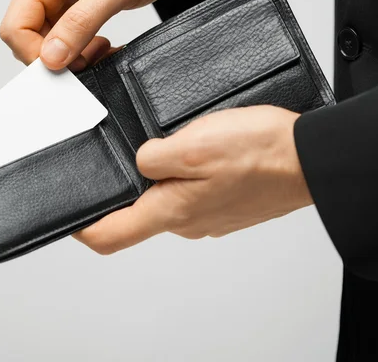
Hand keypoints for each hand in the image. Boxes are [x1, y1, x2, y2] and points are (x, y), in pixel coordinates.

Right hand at [0, 0, 211, 69]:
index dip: (35, 54)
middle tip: (91, 59)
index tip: (67, 66)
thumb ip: (81, 22)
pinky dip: (82, 48)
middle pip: (28, 36)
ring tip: (103, 50)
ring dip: (72, 54)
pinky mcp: (75, 0)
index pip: (15, 25)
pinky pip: (67, 34)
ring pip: (48, 39)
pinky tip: (103, 45)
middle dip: (57, 56)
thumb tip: (51, 56)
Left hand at [74, 106, 311, 253]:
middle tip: (130, 150)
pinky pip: (192, 191)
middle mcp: (187, 221)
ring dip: (161, 174)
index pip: (110, 236)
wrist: (309, 158)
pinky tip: (199, 149)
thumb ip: (153, 156)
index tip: (69, 215)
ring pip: (167, 197)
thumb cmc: (259, 152)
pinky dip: (186, 172)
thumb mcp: (193, 144)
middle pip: (138, 212)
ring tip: (171, 142)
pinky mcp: (224, 204)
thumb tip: (139, 161)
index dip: (82, 229)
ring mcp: (208, 215)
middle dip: (127, 185)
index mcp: (172, 211)